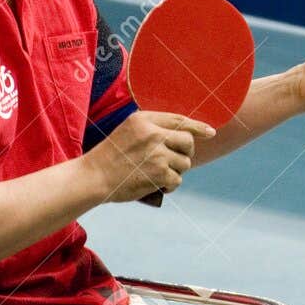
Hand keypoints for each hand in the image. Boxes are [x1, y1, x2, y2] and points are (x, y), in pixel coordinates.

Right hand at [83, 111, 215, 202]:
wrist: (94, 177)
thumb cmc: (110, 157)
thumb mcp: (128, 131)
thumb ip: (152, 129)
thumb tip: (183, 136)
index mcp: (144, 119)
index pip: (179, 120)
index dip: (197, 126)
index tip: (210, 132)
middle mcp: (153, 134)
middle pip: (187, 141)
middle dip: (185, 152)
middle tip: (174, 161)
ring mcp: (157, 153)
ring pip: (184, 162)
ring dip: (175, 171)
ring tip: (157, 174)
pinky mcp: (159, 173)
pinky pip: (177, 180)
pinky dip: (169, 185)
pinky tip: (156, 185)